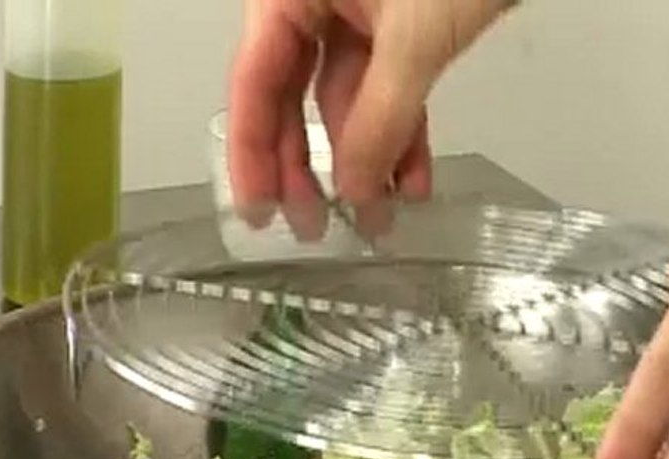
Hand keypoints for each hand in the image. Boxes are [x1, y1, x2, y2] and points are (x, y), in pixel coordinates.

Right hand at [228, 0, 512, 231]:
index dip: (254, 155)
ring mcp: (359, 17)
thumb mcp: (414, 38)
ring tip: (378, 219)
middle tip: (316, 226)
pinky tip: (412, 182)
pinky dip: (401, 136)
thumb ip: (381, 117)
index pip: (255, 85)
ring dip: (366, 162)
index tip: (259, 210)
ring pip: (347, 105)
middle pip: (294, 101)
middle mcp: (315, 5)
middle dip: (311, 168)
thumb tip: (356, 187)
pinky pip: (390, 94)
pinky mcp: (399, 29)